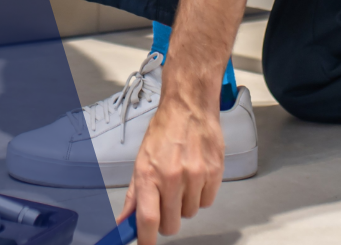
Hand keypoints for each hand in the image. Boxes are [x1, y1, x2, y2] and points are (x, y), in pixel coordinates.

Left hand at [118, 92, 222, 244]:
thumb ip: (134, 194)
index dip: (146, 240)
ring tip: (182, 181)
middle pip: (171, 223)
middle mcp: (172, 177)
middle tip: (165, 203)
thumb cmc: (164, 132)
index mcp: (149, 174)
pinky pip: (207, 202)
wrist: (190, 108)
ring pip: (190, 214)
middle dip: (167, 220)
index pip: (147, 219)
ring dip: (184, 205)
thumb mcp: (141, 161)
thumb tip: (125, 220)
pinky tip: (195, 177)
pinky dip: (201, 195)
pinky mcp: (214, 174)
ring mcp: (195, 176)